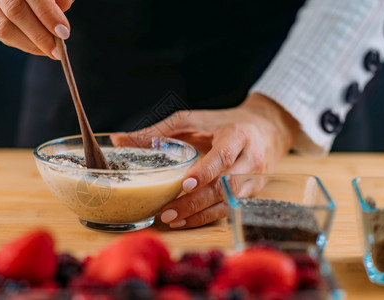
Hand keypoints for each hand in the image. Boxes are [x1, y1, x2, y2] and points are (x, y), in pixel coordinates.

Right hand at [0, 0, 72, 57]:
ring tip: (48, 50)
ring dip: (30, 44)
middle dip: (40, 34)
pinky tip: (34, 46)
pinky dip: (20, 43)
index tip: (64, 31)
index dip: (48, 13)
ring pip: (3, 28)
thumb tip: (65, 6)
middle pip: (14, 10)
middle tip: (57, 49)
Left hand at [111, 93, 299, 228]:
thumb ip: (158, 131)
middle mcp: (251, 159)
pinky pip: (229, 210)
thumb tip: (119, 140)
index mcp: (237, 135)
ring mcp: (254, 179)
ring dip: (199, 214)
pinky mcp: (252, 193)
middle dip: (195, 202)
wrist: (264, 128)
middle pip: (225, 185)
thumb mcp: (191, 120)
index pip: (223, 155)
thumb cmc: (221, 123)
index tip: (185, 184)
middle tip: (167, 211)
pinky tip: (184, 221)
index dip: (205, 171)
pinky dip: (206, 217)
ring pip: (228, 202)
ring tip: (171, 219)